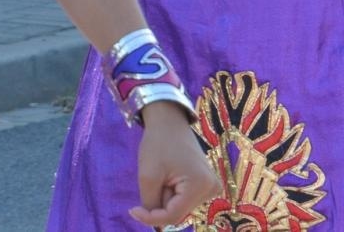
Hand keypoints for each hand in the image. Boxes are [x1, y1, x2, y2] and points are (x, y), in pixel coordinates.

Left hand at [130, 102, 218, 226]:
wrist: (169, 121)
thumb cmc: (158, 144)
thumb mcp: (148, 175)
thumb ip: (151, 204)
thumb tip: (155, 225)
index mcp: (200, 185)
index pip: (173, 216)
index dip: (151, 217)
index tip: (132, 209)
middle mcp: (211, 189)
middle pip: (177, 211)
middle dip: (161, 200)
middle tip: (155, 178)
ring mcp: (211, 186)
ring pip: (180, 206)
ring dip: (166, 196)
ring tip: (164, 173)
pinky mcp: (207, 183)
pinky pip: (184, 198)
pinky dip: (172, 192)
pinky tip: (171, 174)